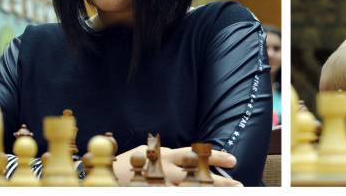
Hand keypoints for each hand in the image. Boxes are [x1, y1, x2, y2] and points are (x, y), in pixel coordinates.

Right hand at [113, 145, 241, 185]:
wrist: (105, 180)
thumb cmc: (127, 166)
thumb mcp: (146, 153)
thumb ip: (164, 154)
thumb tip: (179, 153)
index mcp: (166, 158)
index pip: (196, 156)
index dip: (217, 158)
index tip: (234, 161)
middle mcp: (167, 173)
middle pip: (200, 178)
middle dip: (222, 183)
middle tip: (240, 186)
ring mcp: (163, 187)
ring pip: (193, 190)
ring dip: (212, 192)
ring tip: (232, 194)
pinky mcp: (158, 193)